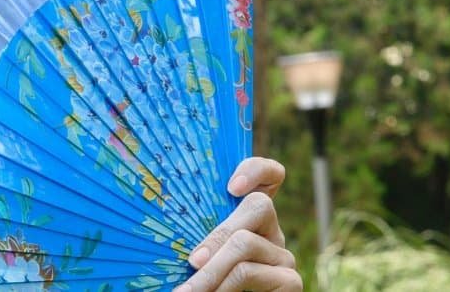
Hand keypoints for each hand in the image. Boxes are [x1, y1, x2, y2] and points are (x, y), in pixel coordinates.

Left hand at [175, 157, 301, 291]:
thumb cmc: (199, 281)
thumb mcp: (198, 253)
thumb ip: (197, 233)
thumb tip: (159, 212)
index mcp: (249, 217)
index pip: (270, 176)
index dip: (256, 170)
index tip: (231, 187)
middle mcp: (271, 231)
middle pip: (258, 205)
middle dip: (217, 235)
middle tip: (191, 263)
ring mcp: (282, 256)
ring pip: (247, 244)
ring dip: (211, 271)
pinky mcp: (290, 282)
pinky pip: (252, 272)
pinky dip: (224, 287)